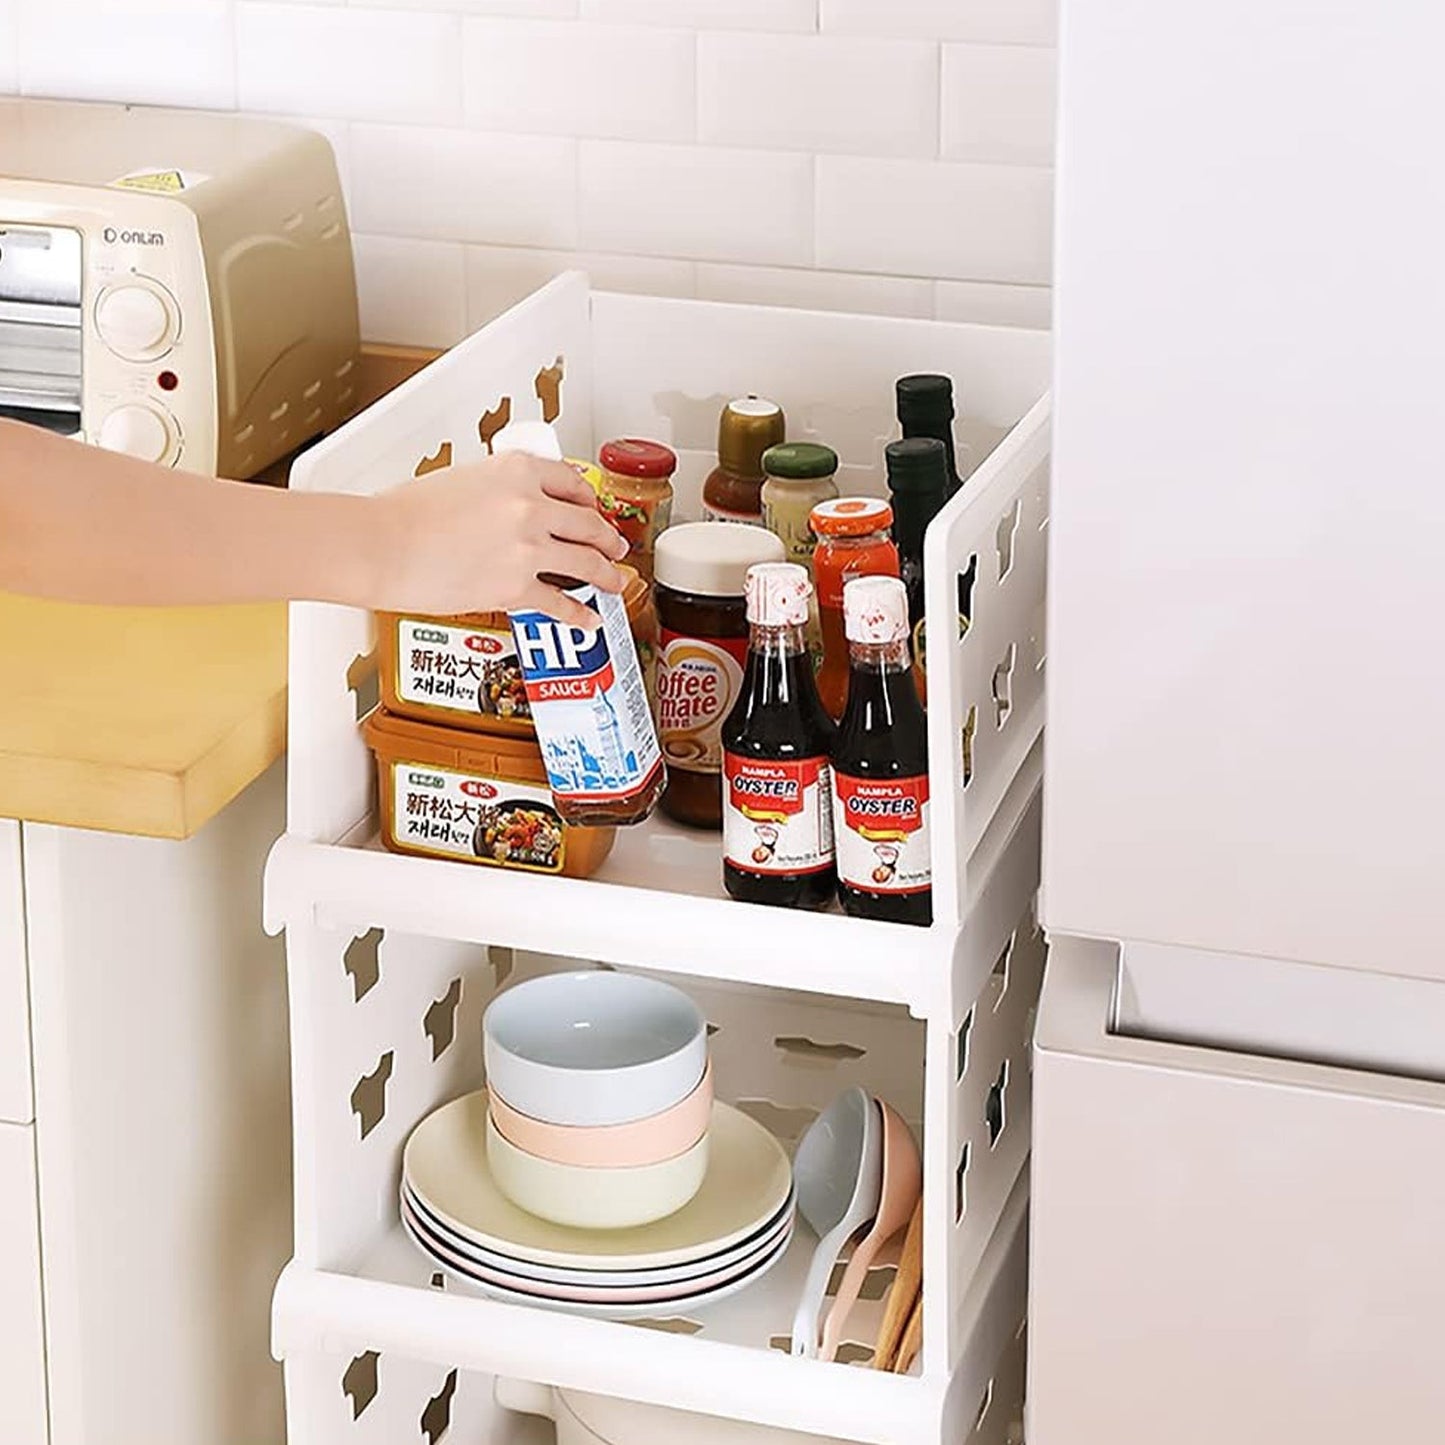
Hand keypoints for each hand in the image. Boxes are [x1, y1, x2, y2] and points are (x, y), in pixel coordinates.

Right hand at [368, 452, 627, 628]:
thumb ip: (493, 490)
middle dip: (607, 538)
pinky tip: (590, 618)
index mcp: (516, 470)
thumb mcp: (459, 479)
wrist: (380, 545)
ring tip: (615, 581)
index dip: (589, 499)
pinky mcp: (517, 587)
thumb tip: (504, 508)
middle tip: (615, 546)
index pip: (571, 480)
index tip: (593, 508)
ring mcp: (529, 548)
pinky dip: (581, 614)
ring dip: (607, 575)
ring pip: (587, 562)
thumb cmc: (402, 514)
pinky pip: (561, 603)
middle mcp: (530, 505)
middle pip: (588, 522)